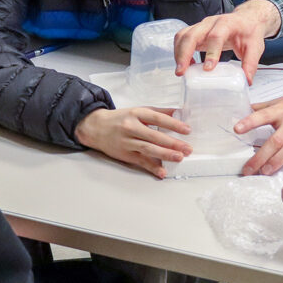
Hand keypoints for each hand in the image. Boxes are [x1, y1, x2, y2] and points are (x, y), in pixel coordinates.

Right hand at [74, 106, 191, 177]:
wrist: (96, 127)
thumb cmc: (120, 119)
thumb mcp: (138, 111)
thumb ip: (158, 112)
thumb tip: (178, 112)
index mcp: (137, 114)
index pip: (158, 118)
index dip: (173, 124)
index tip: (187, 130)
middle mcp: (131, 127)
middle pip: (154, 136)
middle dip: (173, 143)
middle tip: (187, 148)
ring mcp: (127, 142)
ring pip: (148, 149)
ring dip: (165, 155)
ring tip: (179, 157)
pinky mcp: (125, 154)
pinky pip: (140, 161)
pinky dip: (152, 168)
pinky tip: (162, 172)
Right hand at [173, 0, 281, 81]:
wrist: (246, 19)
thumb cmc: (249, 32)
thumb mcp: (255, 47)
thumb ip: (251, 63)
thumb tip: (247, 81)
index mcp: (227, 23)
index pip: (216, 36)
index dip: (211, 52)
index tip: (208, 69)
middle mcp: (211, 22)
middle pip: (193, 34)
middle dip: (185, 53)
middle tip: (182, 72)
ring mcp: (202, 26)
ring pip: (183, 35)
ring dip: (179, 53)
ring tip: (180, 71)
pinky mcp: (196, 31)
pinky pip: (182, 38)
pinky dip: (179, 51)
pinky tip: (185, 65)